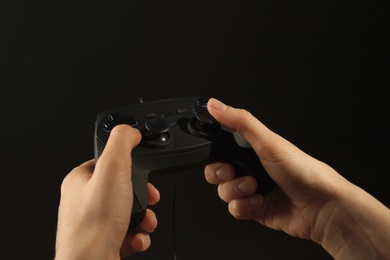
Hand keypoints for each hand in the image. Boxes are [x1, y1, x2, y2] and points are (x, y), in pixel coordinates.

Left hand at [55, 125, 159, 259]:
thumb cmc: (94, 224)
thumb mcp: (113, 169)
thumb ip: (122, 142)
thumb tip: (130, 130)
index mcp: (80, 180)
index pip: (109, 163)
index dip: (130, 167)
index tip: (142, 172)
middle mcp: (84, 201)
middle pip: (124, 189)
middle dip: (143, 197)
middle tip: (149, 199)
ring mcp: (94, 223)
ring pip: (129, 211)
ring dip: (145, 217)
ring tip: (145, 223)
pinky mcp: (103, 241)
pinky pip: (128, 231)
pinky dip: (138, 235)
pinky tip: (137, 238)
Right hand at [204, 98, 389, 258]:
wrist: (321, 206)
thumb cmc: (303, 170)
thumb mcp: (268, 141)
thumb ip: (240, 122)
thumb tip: (215, 105)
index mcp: (253, 148)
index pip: (221, 148)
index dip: (214, 152)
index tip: (217, 154)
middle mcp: (251, 168)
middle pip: (217, 171)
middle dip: (221, 174)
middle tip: (232, 172)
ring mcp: (252, 189)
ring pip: (223, 191)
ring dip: (236, 191)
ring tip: (255, 187)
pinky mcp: (254, 208)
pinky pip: (234, 209)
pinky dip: (244, 206)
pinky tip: (259, 202)